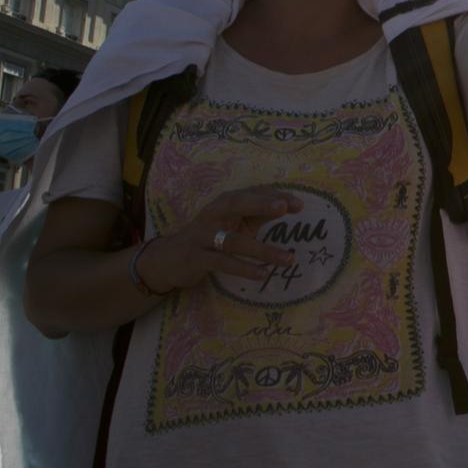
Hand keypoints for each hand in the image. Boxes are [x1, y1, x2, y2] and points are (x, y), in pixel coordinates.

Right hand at [134, 187, 303, 294]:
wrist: (168, 258)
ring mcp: (202, 236)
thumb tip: (289, 205)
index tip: (298, 204)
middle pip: (236, 204)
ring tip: (288, 259)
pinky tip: (262, 274)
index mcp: (225, 202)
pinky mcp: (196, 258)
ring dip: (263, 250)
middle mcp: (212, 214)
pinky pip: (222, 262)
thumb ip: (258, 213)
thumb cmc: (210, 236)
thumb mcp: (234, 221)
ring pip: (234, 241)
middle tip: (284, 207)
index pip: (251, 193)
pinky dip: (243, 268)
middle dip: (260, 204)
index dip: (274, 196)